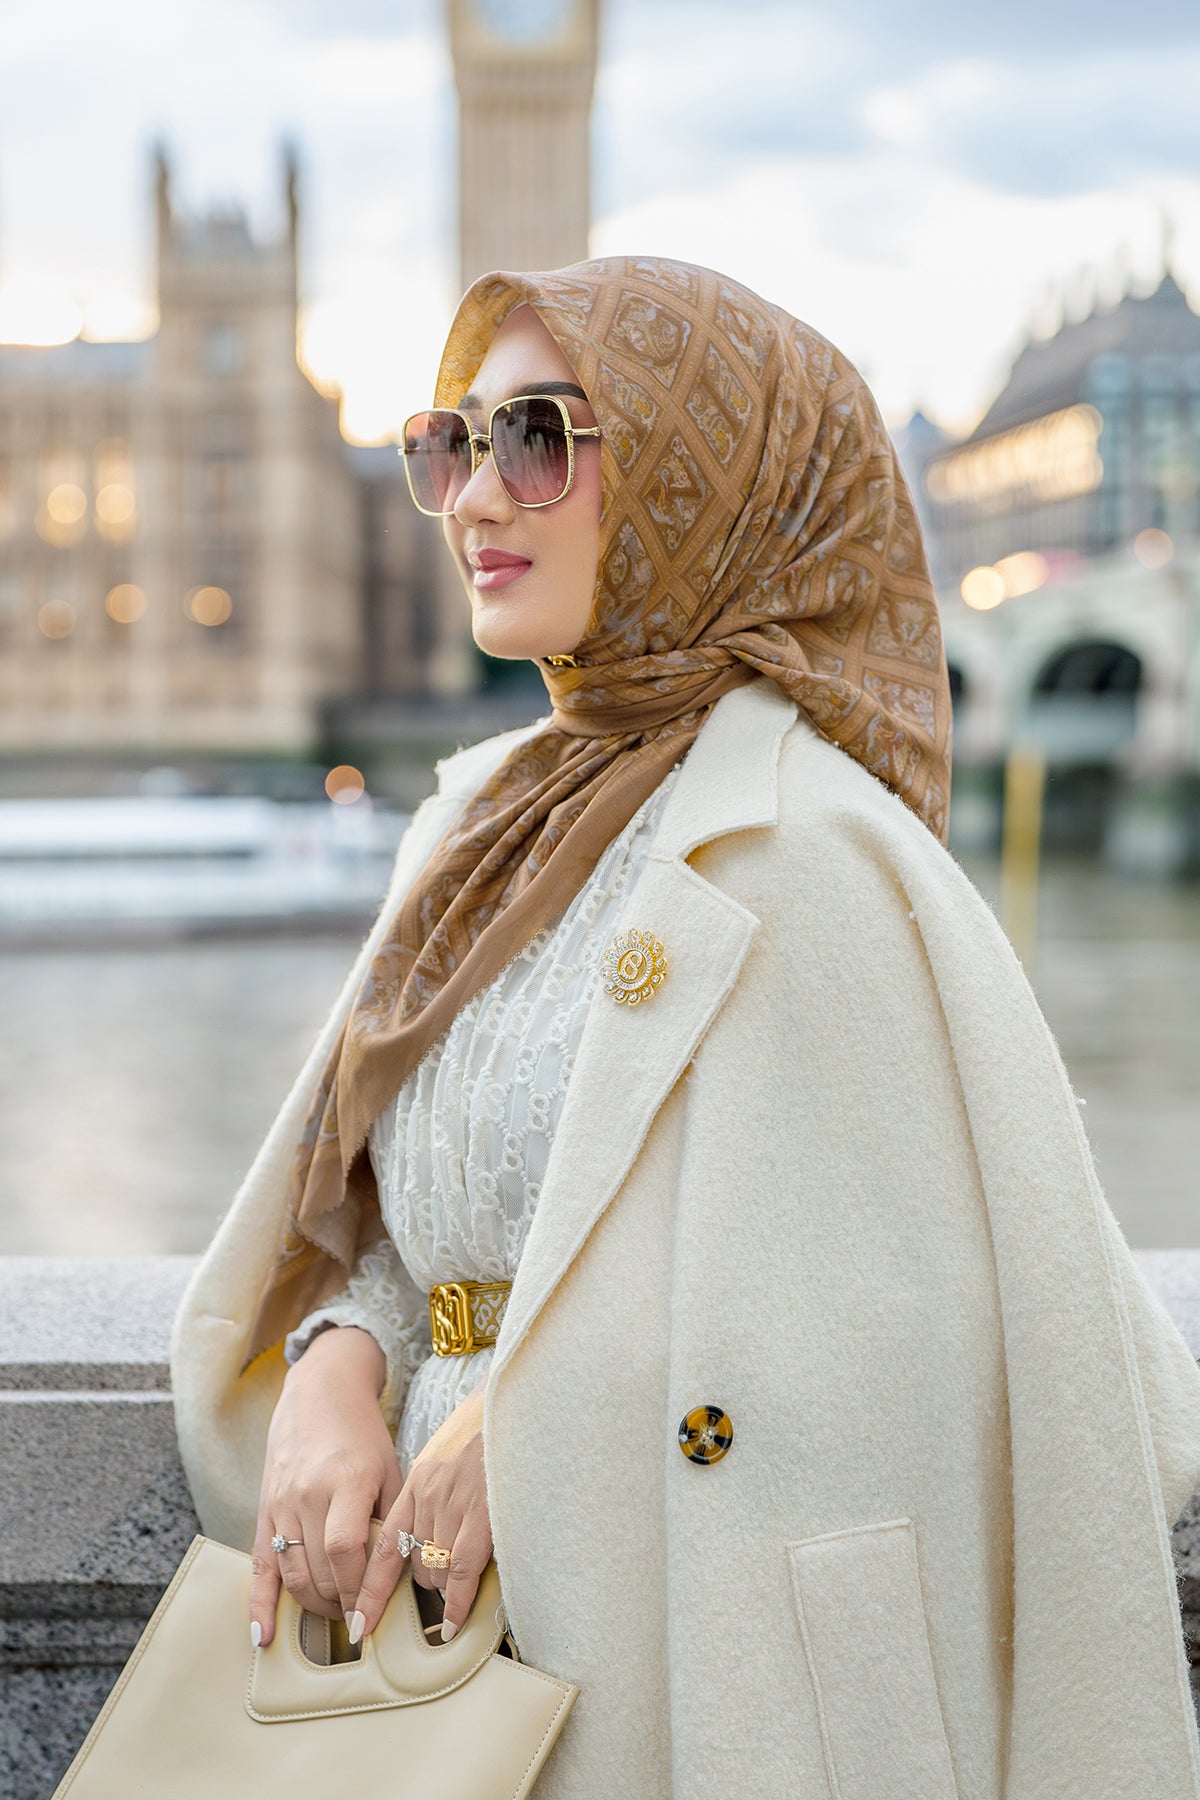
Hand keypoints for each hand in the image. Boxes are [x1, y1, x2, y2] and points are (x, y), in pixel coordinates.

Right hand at [249, 1326, 401, 1647]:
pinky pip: (259, 1566)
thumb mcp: (390, 1468)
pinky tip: (262, 1636)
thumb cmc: (363, 1433)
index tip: (369, 1614)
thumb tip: (397, 1576)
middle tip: (356, 1614)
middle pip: (318, 1568)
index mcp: (347, 1480)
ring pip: (292, 1572)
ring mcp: (282, 1502)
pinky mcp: (264, 1510)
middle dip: (339, 1601)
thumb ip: (391, 1520)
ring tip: (333, 1612)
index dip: (356, 1589)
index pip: (346, 1549)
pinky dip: (260, 1605)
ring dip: (312, 1604)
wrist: (320, 1392)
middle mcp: (309, 1492)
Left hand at [348, 1378, 491, 1645]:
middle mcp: (428, 1494)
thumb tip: (436, 1535)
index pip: (383, 1544)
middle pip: (413, 1563)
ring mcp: (454, 1503)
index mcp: (418, 1482)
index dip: (370, 1587)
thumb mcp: (452, 1457)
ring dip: (443, 1589)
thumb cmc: (492, 1429)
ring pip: (434, 1570)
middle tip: (441, 1593)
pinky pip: (460, 1569)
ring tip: (462, 1593)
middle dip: (423, 1585)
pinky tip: (451, 1623)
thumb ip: (438, 1492)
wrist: (518, 1398)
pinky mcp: (482, 1512)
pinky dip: (456, 1601)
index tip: (357, 1622)